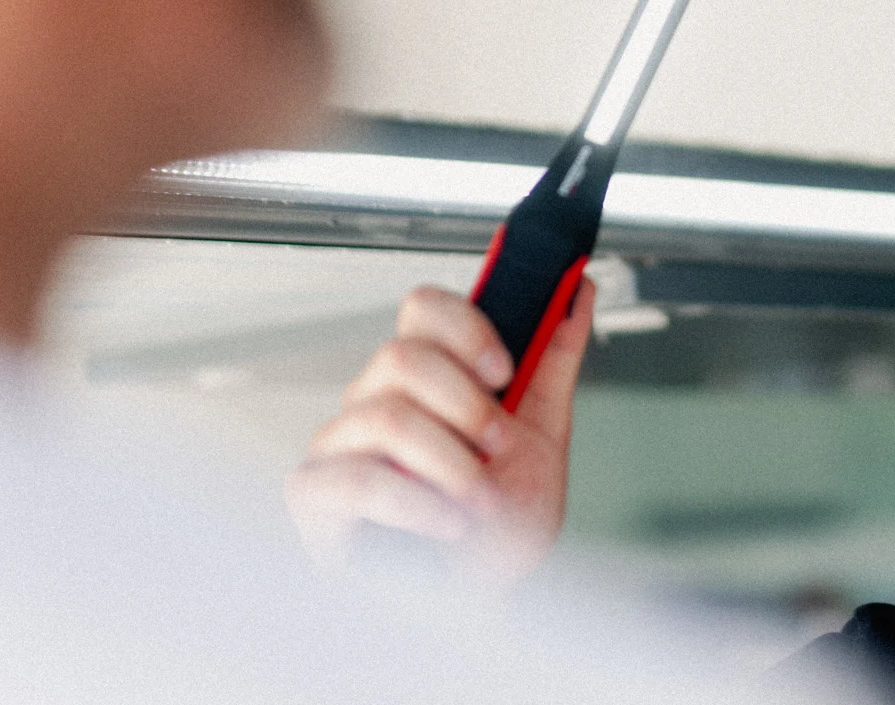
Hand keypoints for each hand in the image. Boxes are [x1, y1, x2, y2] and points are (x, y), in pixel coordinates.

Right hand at [286, 278, 594, 580]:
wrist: (482, 605)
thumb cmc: (499, 526)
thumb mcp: (545, 436)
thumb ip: (554, 359)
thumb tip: (579, 290)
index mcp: (426, 379)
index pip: (422, 308)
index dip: (466, 327)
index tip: (505, 370)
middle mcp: (375, 401)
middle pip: (400, 354)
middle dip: (465, 403)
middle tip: (498, 445)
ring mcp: (340, 446)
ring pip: (384, 415)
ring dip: (450, 463)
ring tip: (478, 501)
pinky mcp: (315, 496)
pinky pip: (353, 479)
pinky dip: (415, 504)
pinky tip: (446, 524)